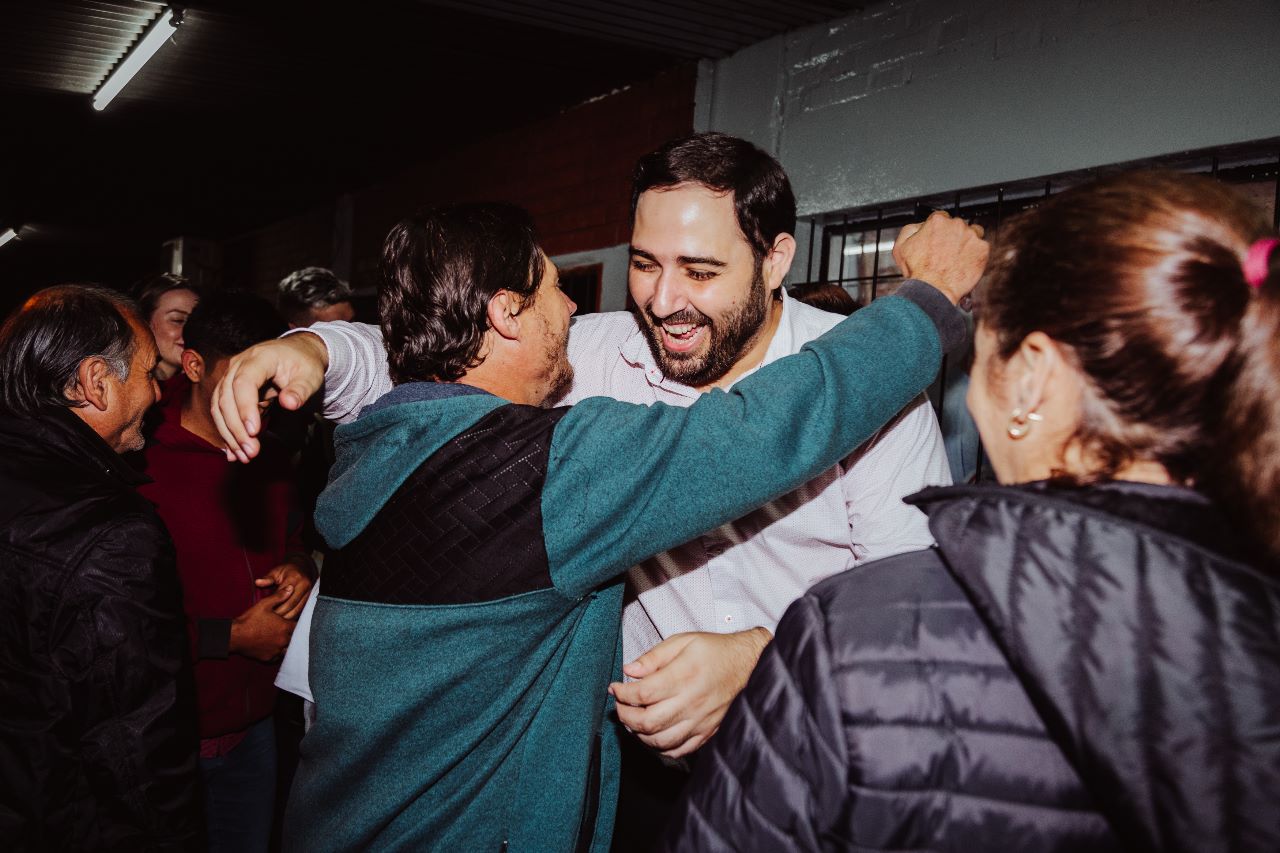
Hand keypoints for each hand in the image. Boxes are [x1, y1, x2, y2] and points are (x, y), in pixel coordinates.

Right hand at [212, 332, 328, 462]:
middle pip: (226, 398)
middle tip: (250, 452)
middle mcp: (239, 365)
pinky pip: (222, 412)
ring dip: (229, 434)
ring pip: (219, 407)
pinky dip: (227, 432)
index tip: (254, 431)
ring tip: (244, 456)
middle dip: (236, 428)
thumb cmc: (304, 364)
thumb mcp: (310, 375)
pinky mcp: (230, 390)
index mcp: (259, 358)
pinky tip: (233, 452)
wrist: (296, 353)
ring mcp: (231, 377)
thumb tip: (289, 403)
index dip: (245, 407)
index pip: (244, 382)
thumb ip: (301, 389)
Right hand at [229, 585, 297, 661]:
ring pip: (288, 648)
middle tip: (286, 630)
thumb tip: (291, 588)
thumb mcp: (264, 604)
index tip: (292, 621)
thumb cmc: (249, 620)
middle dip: (292, 634)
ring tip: (280, 638)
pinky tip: (273, 646)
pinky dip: (277, 652)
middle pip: (295, 638)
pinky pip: (278, 656)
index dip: (297, 623)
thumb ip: (279, 596)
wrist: (234, 636)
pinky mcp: (269, 658)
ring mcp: (276, 651)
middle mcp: (283, 641)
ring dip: (286, 644)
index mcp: (285, 627)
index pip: (299, 626)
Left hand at [254, 559, 313, 619]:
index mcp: (294, 578)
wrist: (301, 568)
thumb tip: (258, 582)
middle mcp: (304, 585)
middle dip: (280, 613)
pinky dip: (292, 616)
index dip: (274, 604)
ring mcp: (309, 592)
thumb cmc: (286, 571)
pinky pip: (301, 610)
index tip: (266, 612)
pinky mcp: (310, 598)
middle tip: (270, 620)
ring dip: (287, 617)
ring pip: (297, 610)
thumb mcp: (276, 571)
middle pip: (291, 604)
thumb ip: (267, 578)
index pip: (283, 595)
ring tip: (276, 621)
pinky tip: (284, 618)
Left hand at [608, 628, 770, 758]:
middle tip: (620, 706)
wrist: (749, 664)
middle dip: (625, 716)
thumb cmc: (715, 650)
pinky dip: (661, 748)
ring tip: (634, 720)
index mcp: (683, 676)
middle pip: (647, 722)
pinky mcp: (707, 732)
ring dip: (639, 734)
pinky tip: (654, 734)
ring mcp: (700, 721)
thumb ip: (654, 657)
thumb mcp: (683, 641)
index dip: (622, 693)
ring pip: (660, 741)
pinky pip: (679, 750)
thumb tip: (629, 670)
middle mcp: (691, 702)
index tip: (616, 688)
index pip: (642, 693)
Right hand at [892, 210, 989, 304]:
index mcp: (937, 221)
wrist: (933, 290)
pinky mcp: (983, 248)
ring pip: (974, 233)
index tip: (939, 239)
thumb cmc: (917, 272)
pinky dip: (976, 255)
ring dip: (967, 242)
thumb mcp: (901, 247)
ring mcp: (971, 236)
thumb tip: (921, 225)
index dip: (939, 230)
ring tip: (959, 257)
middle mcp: (956, 224)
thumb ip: (911, 230)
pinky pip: (982, 248)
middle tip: (947, 252)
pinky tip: (966, 264)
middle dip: (953, 236)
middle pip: (958, 225)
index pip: (942, 218)